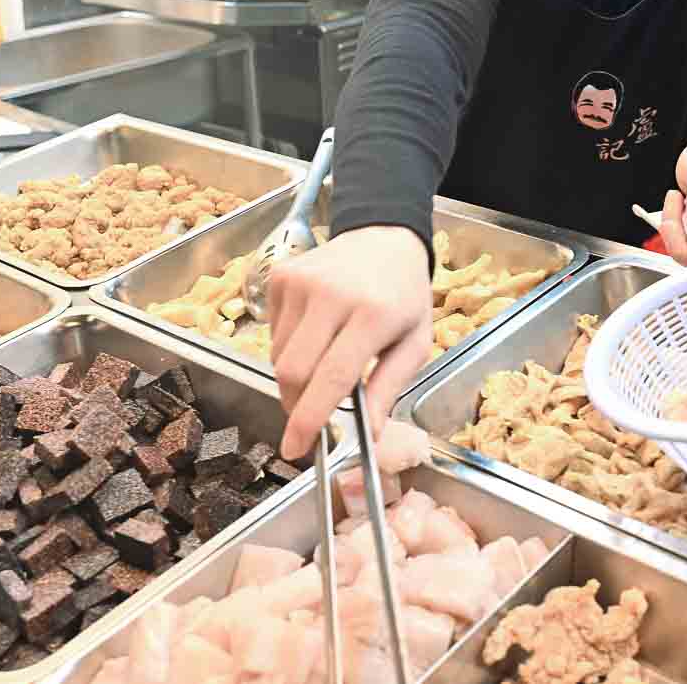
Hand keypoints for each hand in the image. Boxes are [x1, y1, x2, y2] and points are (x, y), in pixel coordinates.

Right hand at [268, 225, 431, 459]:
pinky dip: (288, 347)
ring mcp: (301, 282)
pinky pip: (272, 333)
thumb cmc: (404, 295)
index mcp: (373, 315)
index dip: (309, 419)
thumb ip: (389, 388)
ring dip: (295, 375)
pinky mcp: (281, 276)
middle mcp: (332, 295)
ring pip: (278, 356)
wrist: (385, 237)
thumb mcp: (415, 343)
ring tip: (323, 361)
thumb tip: (369, 435)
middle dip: (296, 405)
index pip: (330, 378)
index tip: (295, 449)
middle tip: (309, 415)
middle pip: (293, 372)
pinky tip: (314, 334)